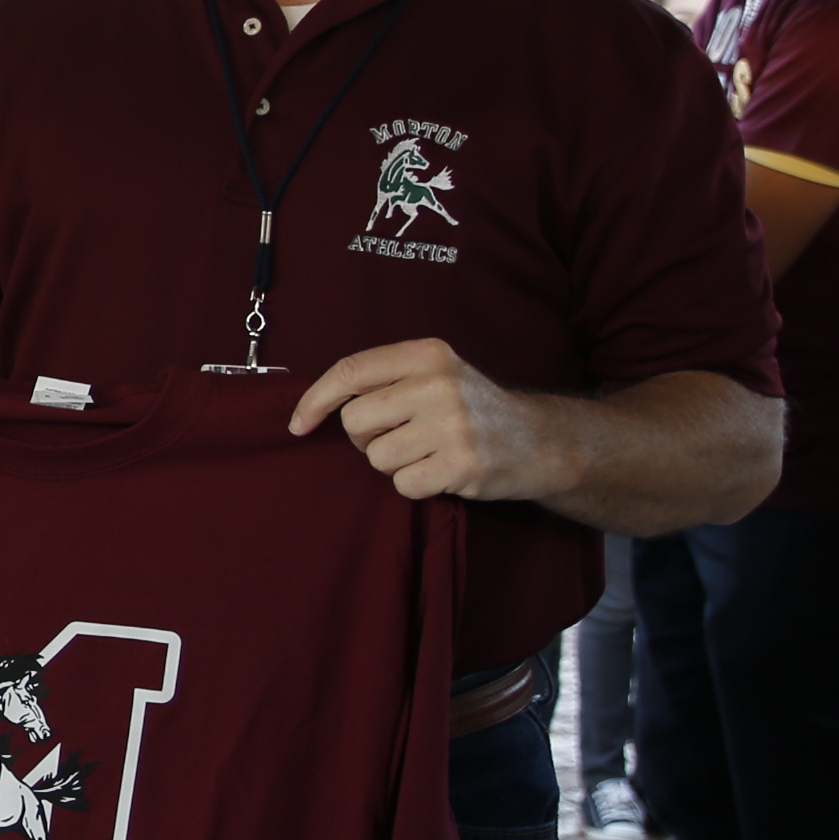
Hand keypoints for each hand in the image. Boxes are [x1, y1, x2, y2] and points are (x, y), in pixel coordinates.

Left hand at [289, 338, 568, 502]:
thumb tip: (314, 406)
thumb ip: (386, 380)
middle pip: (355, 420)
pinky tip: (443, 471)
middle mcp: (439, 383)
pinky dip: (416, 485)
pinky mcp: (462, 463)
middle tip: (401, 437)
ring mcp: (453, 424)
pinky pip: (403, 484)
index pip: (350, 371)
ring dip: (395, 464)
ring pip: (377, 457)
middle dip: (366, 438)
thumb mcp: (436, 374)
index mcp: (427, 354)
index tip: (298, 424)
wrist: (540, 441)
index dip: (314, 400)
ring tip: (429, 453)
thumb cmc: (472, 410)